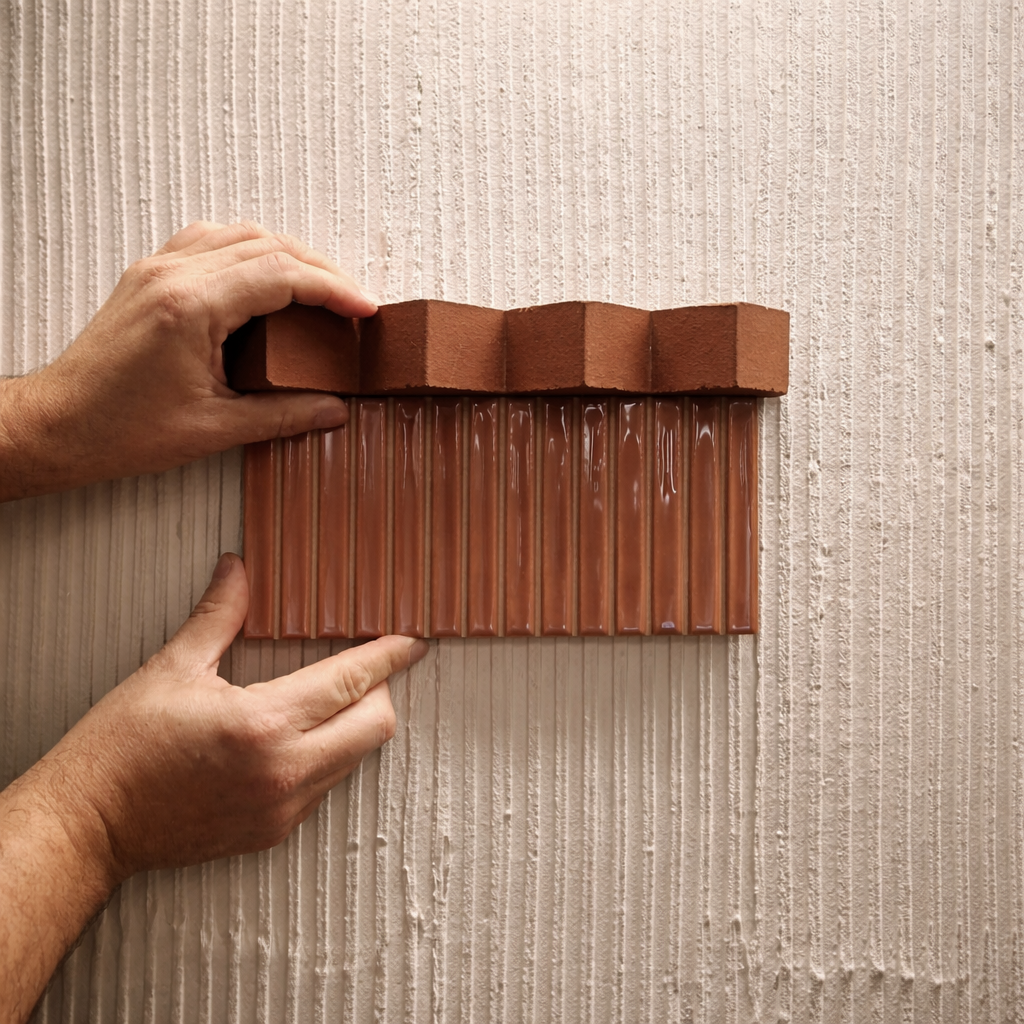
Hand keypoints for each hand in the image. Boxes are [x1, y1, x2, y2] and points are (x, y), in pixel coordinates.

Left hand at [0, 220, 377, 500]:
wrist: (58, 426)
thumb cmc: (119, 429)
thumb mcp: (214, 430)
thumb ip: (283, 415)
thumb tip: (332, 409)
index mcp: (190, 307)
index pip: (281, 275)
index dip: (332, 290)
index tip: (363, 310)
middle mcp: (172, 274)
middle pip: (267, 244)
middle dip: (320, 270)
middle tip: (351, 302)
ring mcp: (157, 268)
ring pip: (239, 234)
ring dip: (287, 254)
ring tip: (319, 289)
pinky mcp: (149, 276)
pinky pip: (210, 242)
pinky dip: (250, 252)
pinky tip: (266, 279)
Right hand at [44, 552, 426, 873]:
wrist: (87, 825)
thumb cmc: (120, 750)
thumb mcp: (170, 669)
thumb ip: (219, 615)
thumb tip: (239, 569)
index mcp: (263, 724)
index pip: (353, 681)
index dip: (390, 655)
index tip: (413, 639)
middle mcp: (283, 771)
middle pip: (375, 725)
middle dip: (381, 690)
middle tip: (366, 664)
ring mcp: (281, 808)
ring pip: (355, 758)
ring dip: (354, 724)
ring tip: (330, 697)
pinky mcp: (272, 832)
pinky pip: (326, 787)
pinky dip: (328, 756)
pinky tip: (299, 736)